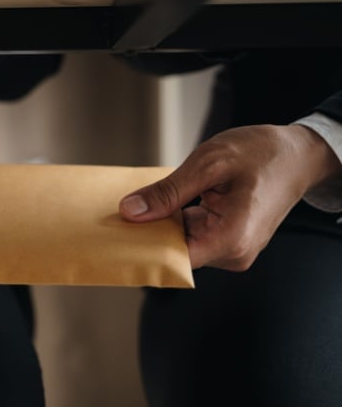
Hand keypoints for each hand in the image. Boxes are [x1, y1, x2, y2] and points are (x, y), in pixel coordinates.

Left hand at [119, 125, 341, 270]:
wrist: (298, 154)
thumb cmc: (261, 153)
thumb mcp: (208, 164)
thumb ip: (168, 192)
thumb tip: (130, 211)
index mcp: (231, 239)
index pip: (173, 259)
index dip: (142, 247)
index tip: (114, 234)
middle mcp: (233, 253)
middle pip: (174, 252)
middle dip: (146, 232)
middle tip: (117, 211)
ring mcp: (231, 249)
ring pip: (180, 243)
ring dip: (159, 224)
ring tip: (137, 203)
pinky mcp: (228, 240)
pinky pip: (191, 235)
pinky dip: (173, 220)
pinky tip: (159, 204)